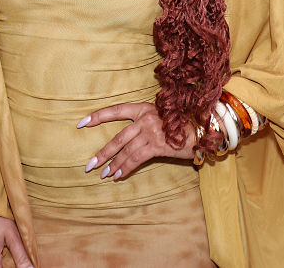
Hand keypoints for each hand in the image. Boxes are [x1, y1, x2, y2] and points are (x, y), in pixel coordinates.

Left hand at [79, 103, 195, 181]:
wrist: (202, 131)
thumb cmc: (181, 126)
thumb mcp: (160, 119)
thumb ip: (143, 125)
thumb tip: (127, 142)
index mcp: (143, 108)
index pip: (115, 110)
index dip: (97, 116)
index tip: (81, 123)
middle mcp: (145, 117)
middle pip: (117, 137)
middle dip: (102, 153)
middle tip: (89, 165)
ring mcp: (151, 130)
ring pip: (125, 150)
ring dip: (113, 164)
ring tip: (103, 174)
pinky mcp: (157, 144)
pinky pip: (136, 159)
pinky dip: (126, 168)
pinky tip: (118, 175)